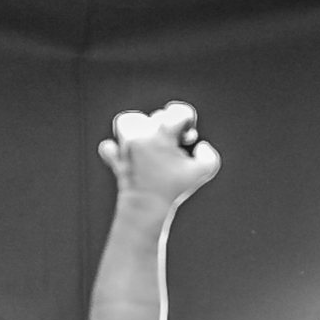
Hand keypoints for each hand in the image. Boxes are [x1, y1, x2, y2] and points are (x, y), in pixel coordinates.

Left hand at [98, 102, 219, 209]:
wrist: (146, 209)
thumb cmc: (175, 189)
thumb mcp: (204, 171)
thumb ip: (210, 155)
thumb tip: (199, 145)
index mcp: (161, 137)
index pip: (178, 111)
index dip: (188, 119)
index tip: (187, 137)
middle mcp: (141, 137)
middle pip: (156, 115)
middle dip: (169, 127)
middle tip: (173, 146)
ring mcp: (125, 147)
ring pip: (127, 121)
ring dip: (139, 127)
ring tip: (149, 141)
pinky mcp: (115, 160)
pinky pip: (108, 147)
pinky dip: (117, 149)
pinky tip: (130, 157)